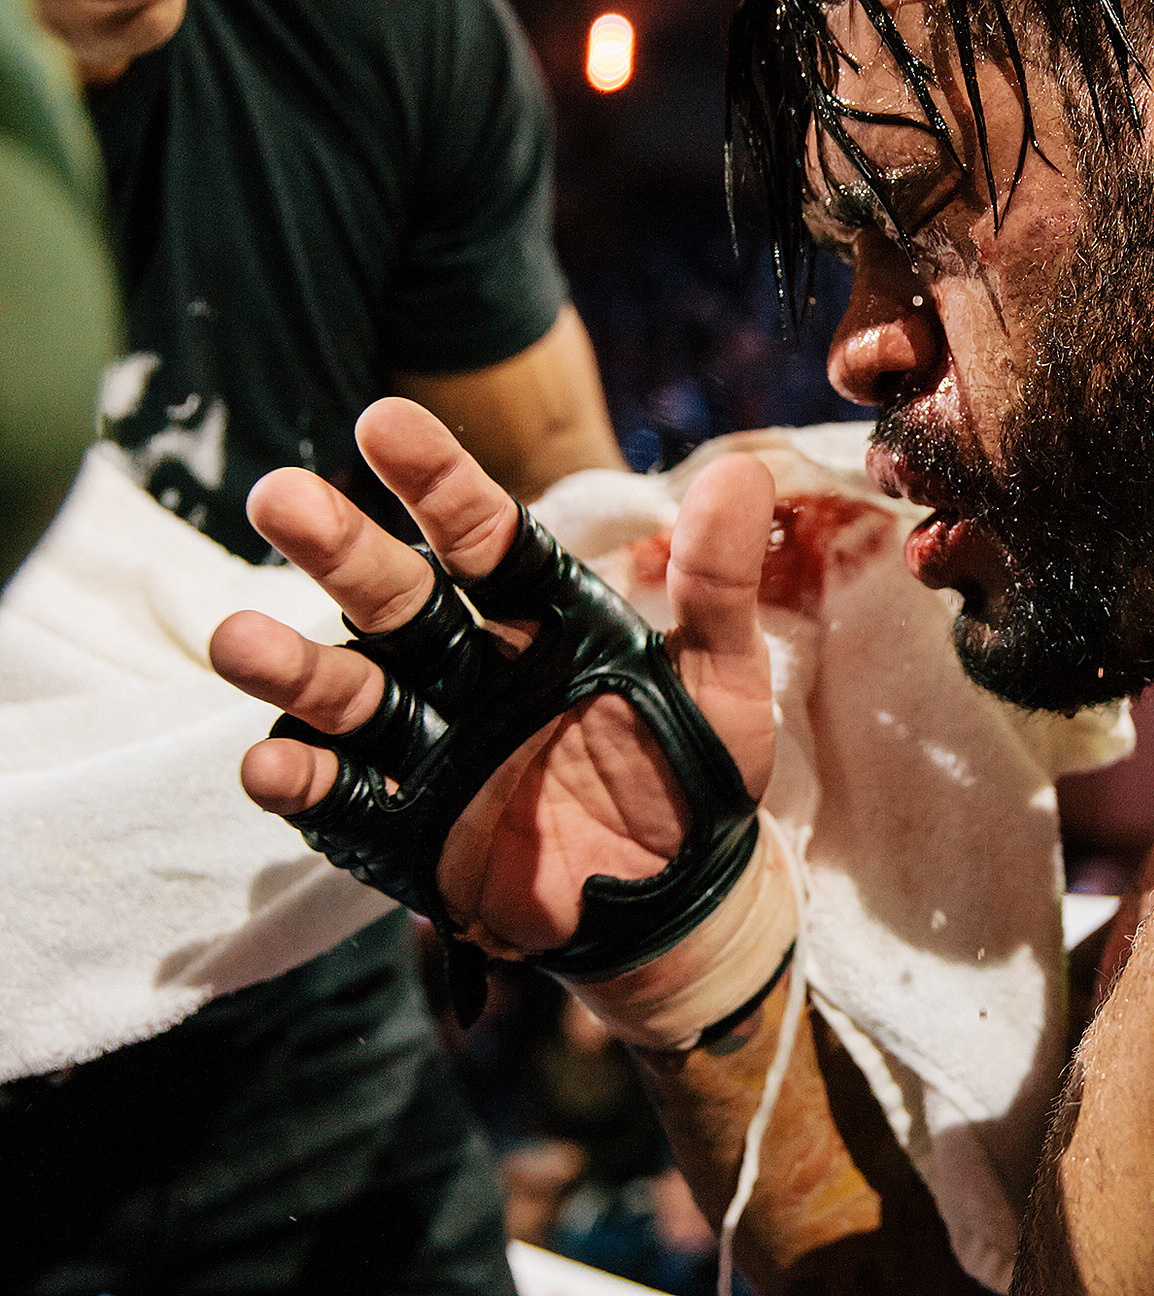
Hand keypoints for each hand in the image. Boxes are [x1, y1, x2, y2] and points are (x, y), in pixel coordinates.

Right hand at [210, 397, 776, 963]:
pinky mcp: (402, 824)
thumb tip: (743, 474)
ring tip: (236, 639)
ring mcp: (430, 744)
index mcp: (541, 617)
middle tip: (279, 497)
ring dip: (292, 666)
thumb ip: (718, 586)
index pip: (484, 537)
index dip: (437, 483)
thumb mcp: (722, 680)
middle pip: (398, 600)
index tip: (383, 424)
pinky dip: (301, 780)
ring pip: (350, 691)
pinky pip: (341, 797)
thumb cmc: (694, 773)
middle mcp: (471, 668)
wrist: (677, 902)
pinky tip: (268, 762)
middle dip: (341, 553)